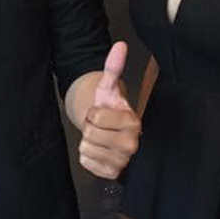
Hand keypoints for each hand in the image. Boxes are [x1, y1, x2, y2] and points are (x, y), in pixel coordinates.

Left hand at [79, 41, 140, 178]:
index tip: (102, 113)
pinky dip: (87, 156)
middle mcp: (132, 143)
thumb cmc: (110, 108)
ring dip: (88, 142)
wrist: (110, 129)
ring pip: (87, 149)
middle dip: (90, 127)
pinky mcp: (112, 173)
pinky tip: (98, 149)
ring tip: (100, 137)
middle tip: (100, 126)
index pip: (96, 117)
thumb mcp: (108, 87)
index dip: (94, 112)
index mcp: (133, 121)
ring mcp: (123, 160)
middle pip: (91, 134)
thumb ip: (113, 66)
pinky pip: (86, 162)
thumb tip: (120, 45)